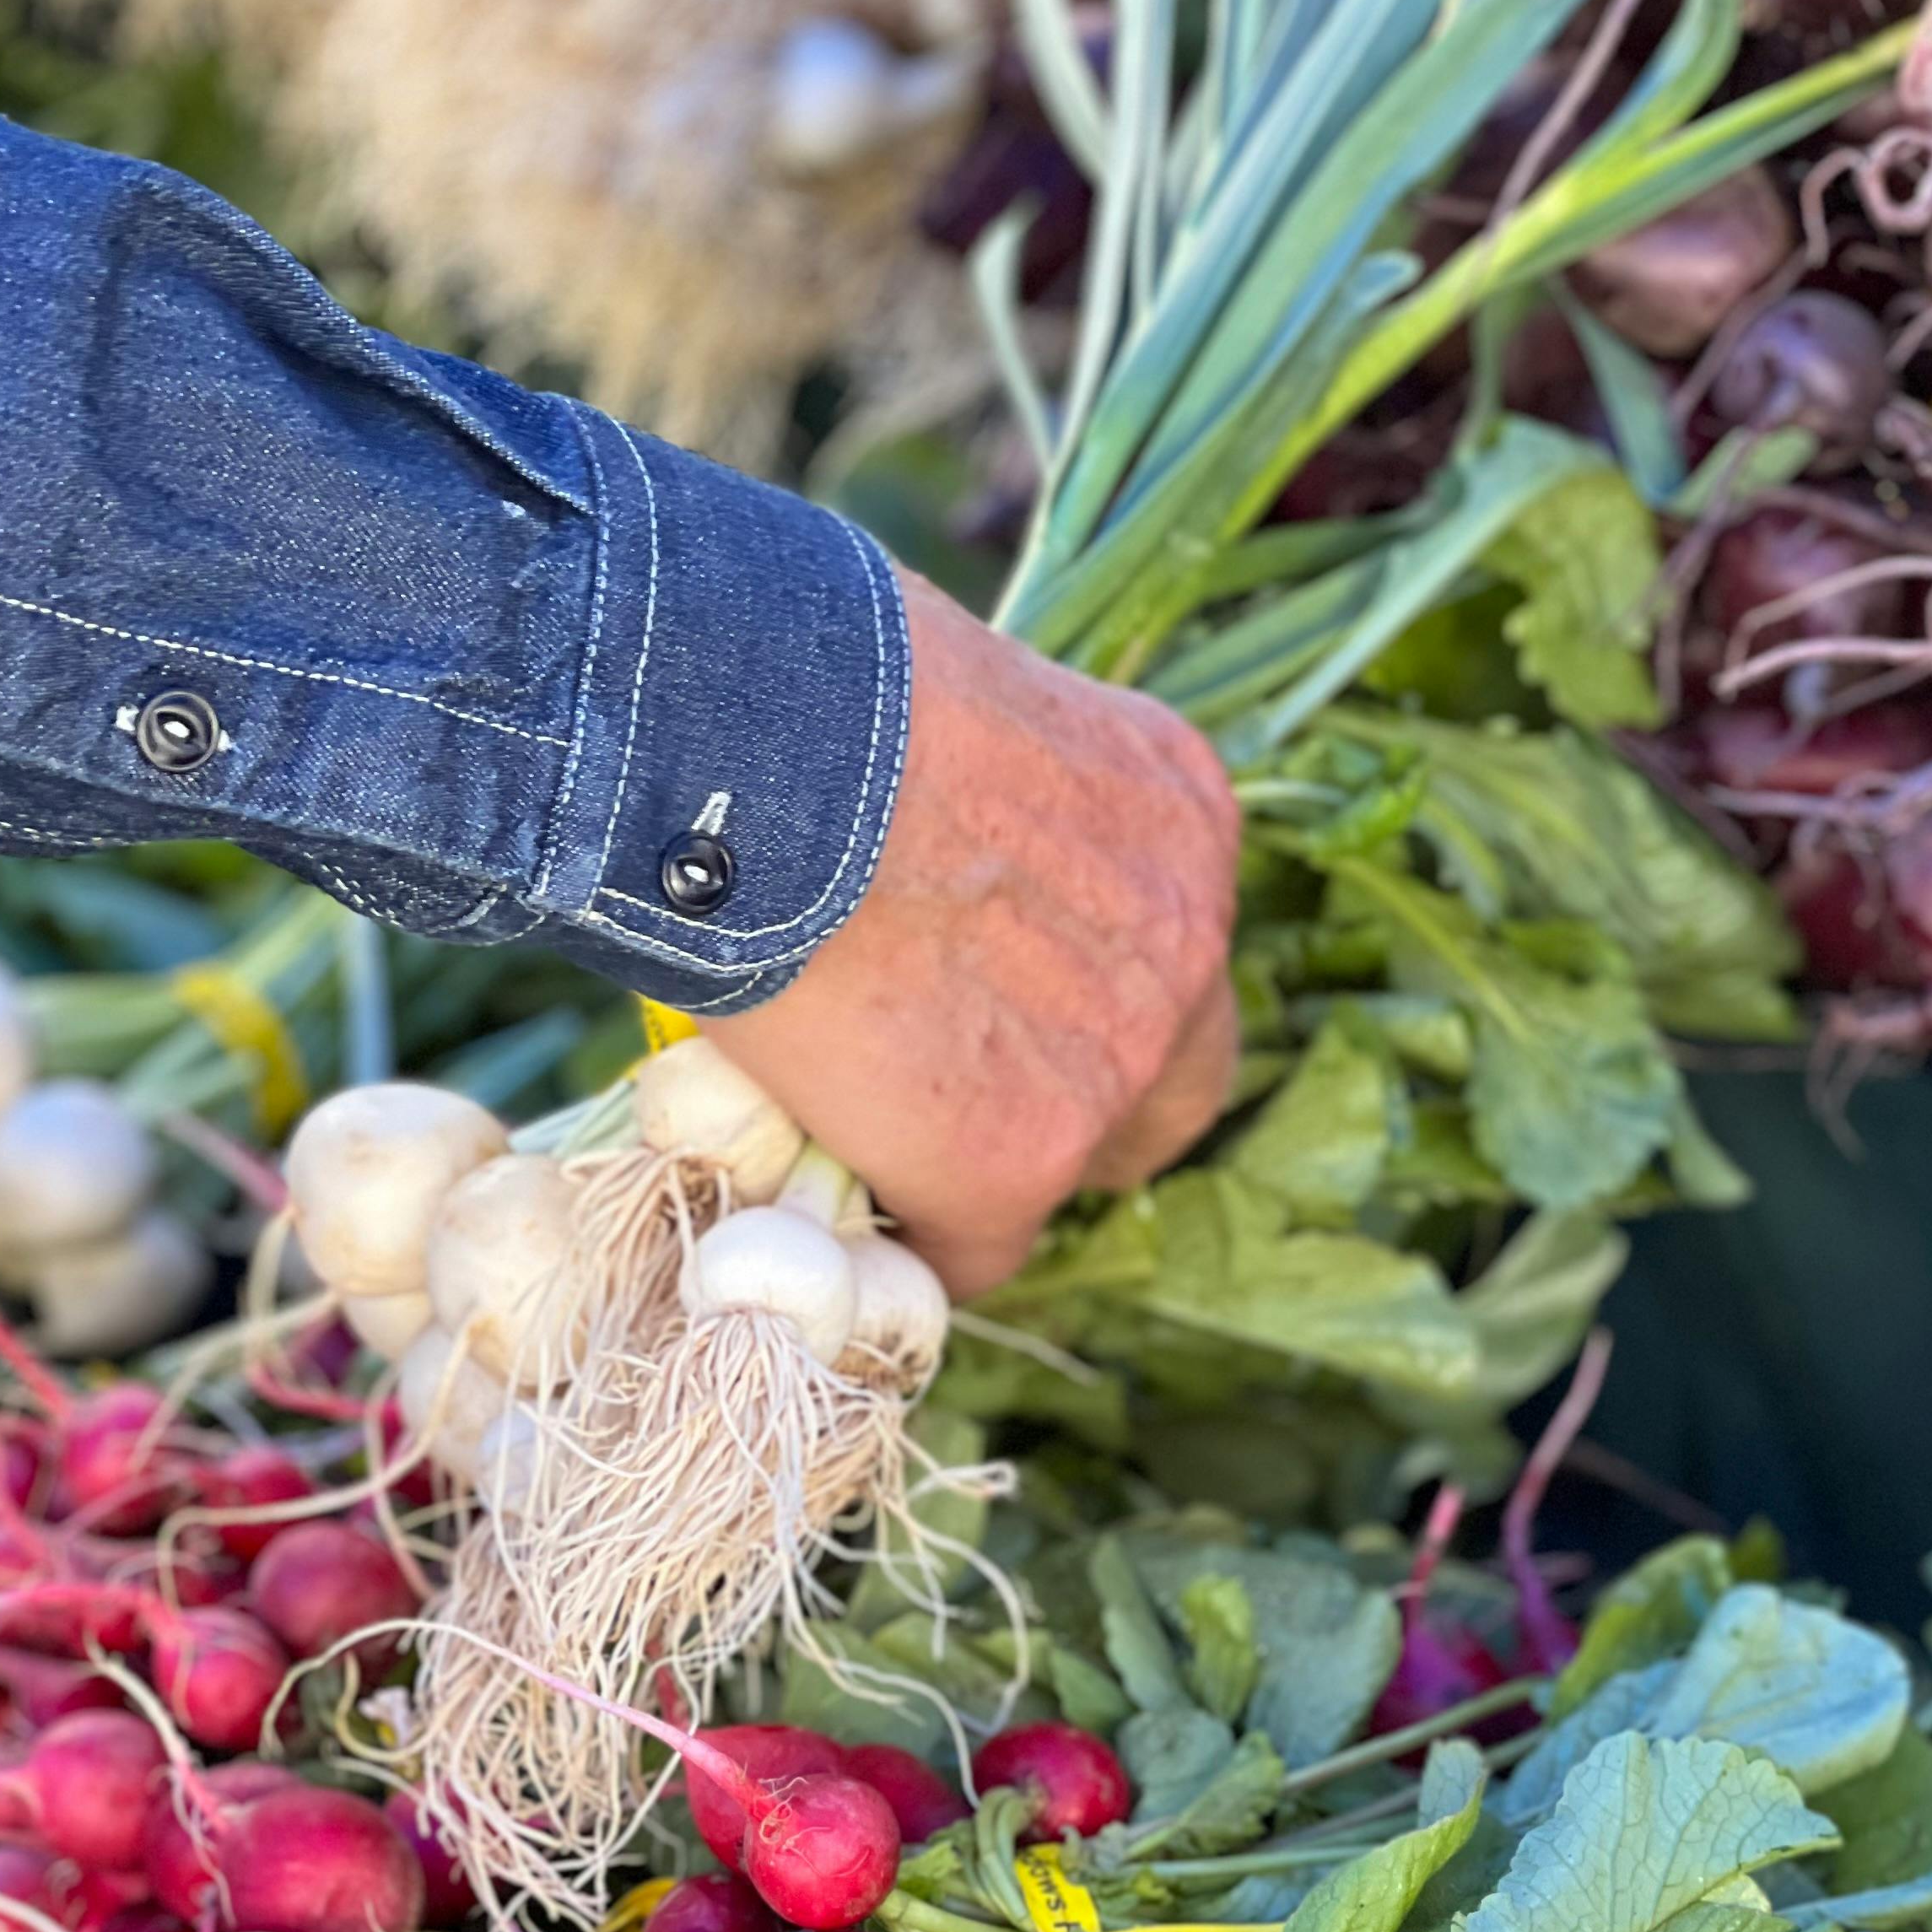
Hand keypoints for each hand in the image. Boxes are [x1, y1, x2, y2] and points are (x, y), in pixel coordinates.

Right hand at [704, 566, 1241, 1297]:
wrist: (744, 750)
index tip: (1000, 1005)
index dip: (1080, 995)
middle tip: (973, 1110)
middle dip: (1086, 1107)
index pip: (1166, 953)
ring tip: (872, 1142)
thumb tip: (916, 841)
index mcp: (1180, 812)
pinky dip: (913, 1235)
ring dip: (987, 1165)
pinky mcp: (1019, 1162)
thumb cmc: (801, 684)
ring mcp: (1116, 1061)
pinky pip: (980, 1247)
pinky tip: (841, 1200)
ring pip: (1074, 1167)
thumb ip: (989, 795)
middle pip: (1172, 1080)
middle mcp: (1187, 940)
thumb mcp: (959, 704)